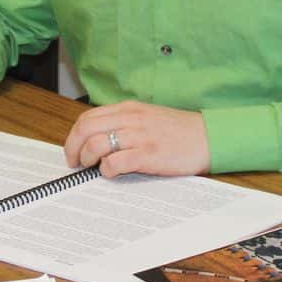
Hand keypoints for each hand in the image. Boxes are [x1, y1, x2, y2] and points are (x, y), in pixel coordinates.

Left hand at [63, 100, 209, 177]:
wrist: (208, 137)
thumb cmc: (180, 131)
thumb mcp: (148, 117)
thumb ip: (124, 123)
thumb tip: (98, 139)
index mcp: (129, 109)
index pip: (88, 117)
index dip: (74, 136)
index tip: (73, 149)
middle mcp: (131, 119)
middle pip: (85, 129)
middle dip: (73, 148)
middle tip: (75, 163)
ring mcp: (139, 136)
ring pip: (96, 144)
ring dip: (87, 159)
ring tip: (92, 168)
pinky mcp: (147, 155)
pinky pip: (114, 163)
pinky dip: (107, 170)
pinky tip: (113, 173)